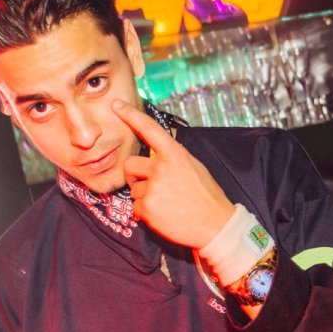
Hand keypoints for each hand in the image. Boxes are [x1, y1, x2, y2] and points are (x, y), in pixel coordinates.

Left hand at [116, 100, 234, 249]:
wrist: (216, 226)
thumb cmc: (206, 197)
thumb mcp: (194, 167)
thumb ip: (172, 159)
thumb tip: (156, 155)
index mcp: (175, 154)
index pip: (149, 129)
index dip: (130, 115)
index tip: (116, 105)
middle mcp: (161, 168)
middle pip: (130, 164)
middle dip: (134, 175)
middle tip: (150, 186)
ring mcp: (153, 188)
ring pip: (134, 189)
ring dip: (145, 197)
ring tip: (167, 204)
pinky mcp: (147, 208)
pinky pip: (135, 207)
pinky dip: (146, 213)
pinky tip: (164, 215)